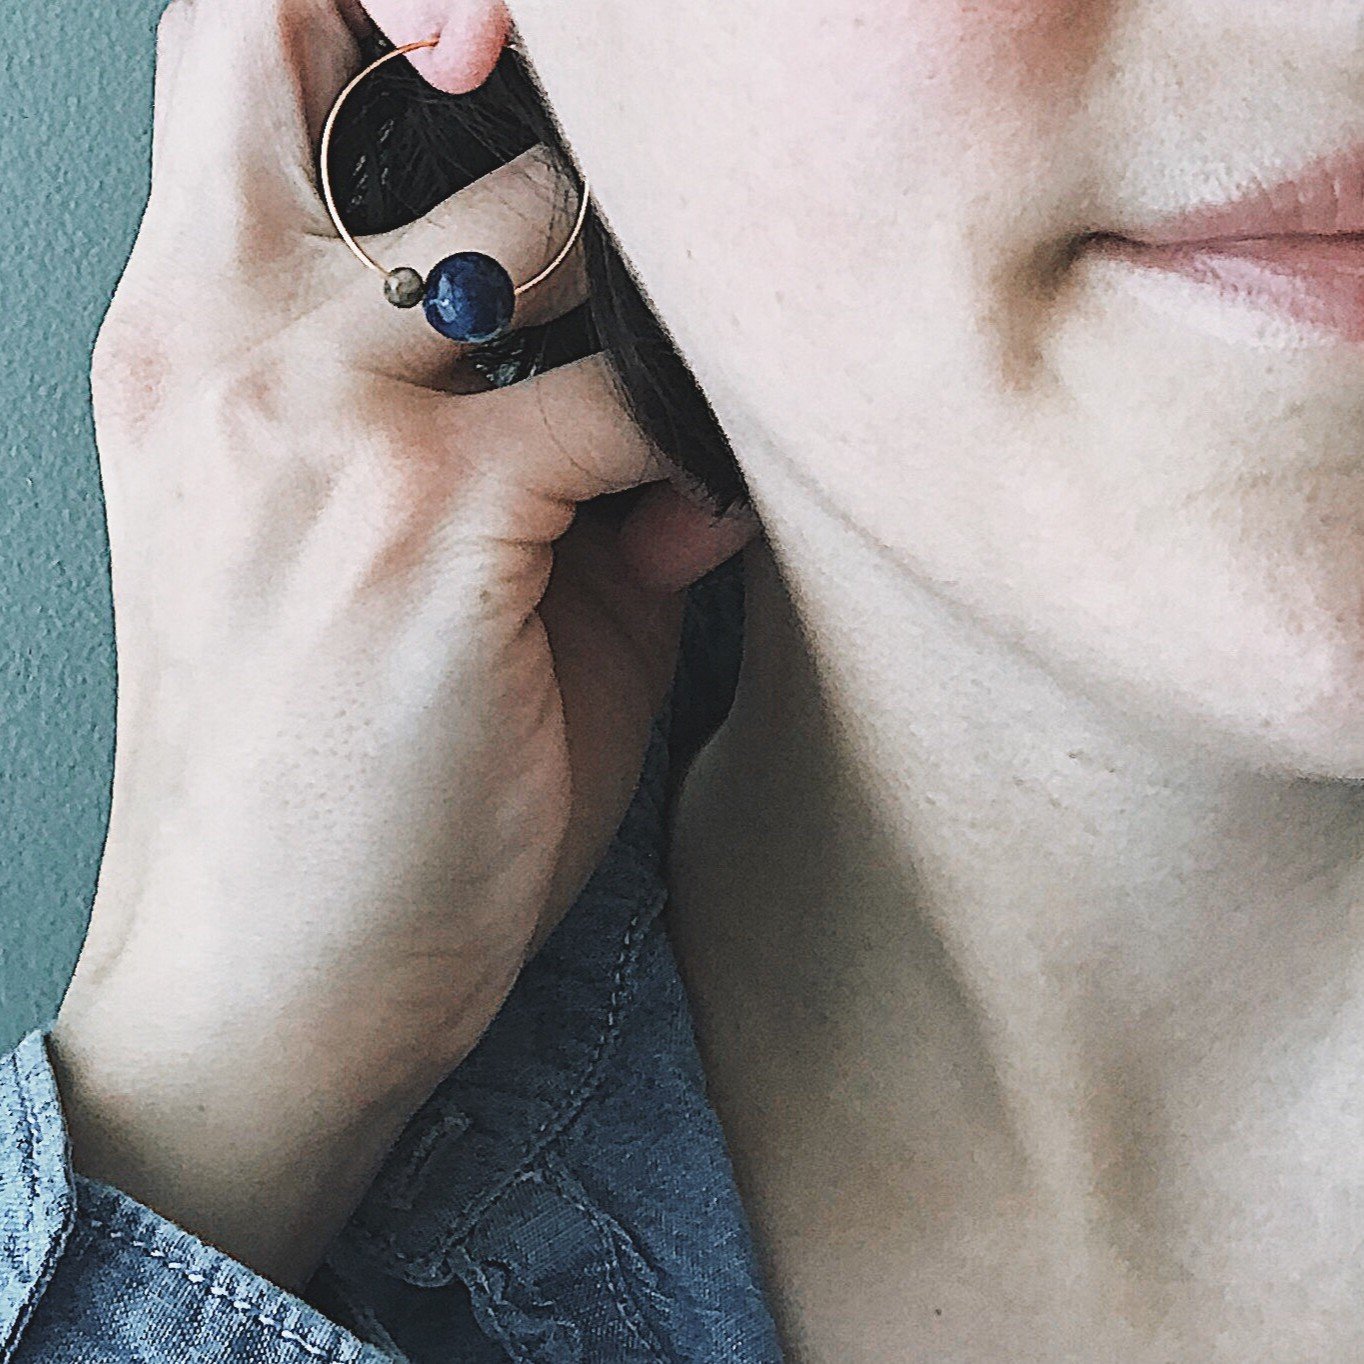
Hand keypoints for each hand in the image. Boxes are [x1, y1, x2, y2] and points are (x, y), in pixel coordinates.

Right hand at [48, 0, 757, 1288]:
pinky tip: (694, 521)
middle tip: (633, 200)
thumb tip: (679, 390)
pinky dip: (693, 443)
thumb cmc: (329, 782)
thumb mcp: (377, 574)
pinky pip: (629, 399)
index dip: (387, 7)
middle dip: (530, 88)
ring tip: (679, 386)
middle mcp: (228, 339)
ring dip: (649, 288)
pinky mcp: (425, 519)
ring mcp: (316, 417)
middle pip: (364, 40)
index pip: (247, 43)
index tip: (500, 64)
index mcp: (191, 335)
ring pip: (554, 216)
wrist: (272, 982)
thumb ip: (517, 440)